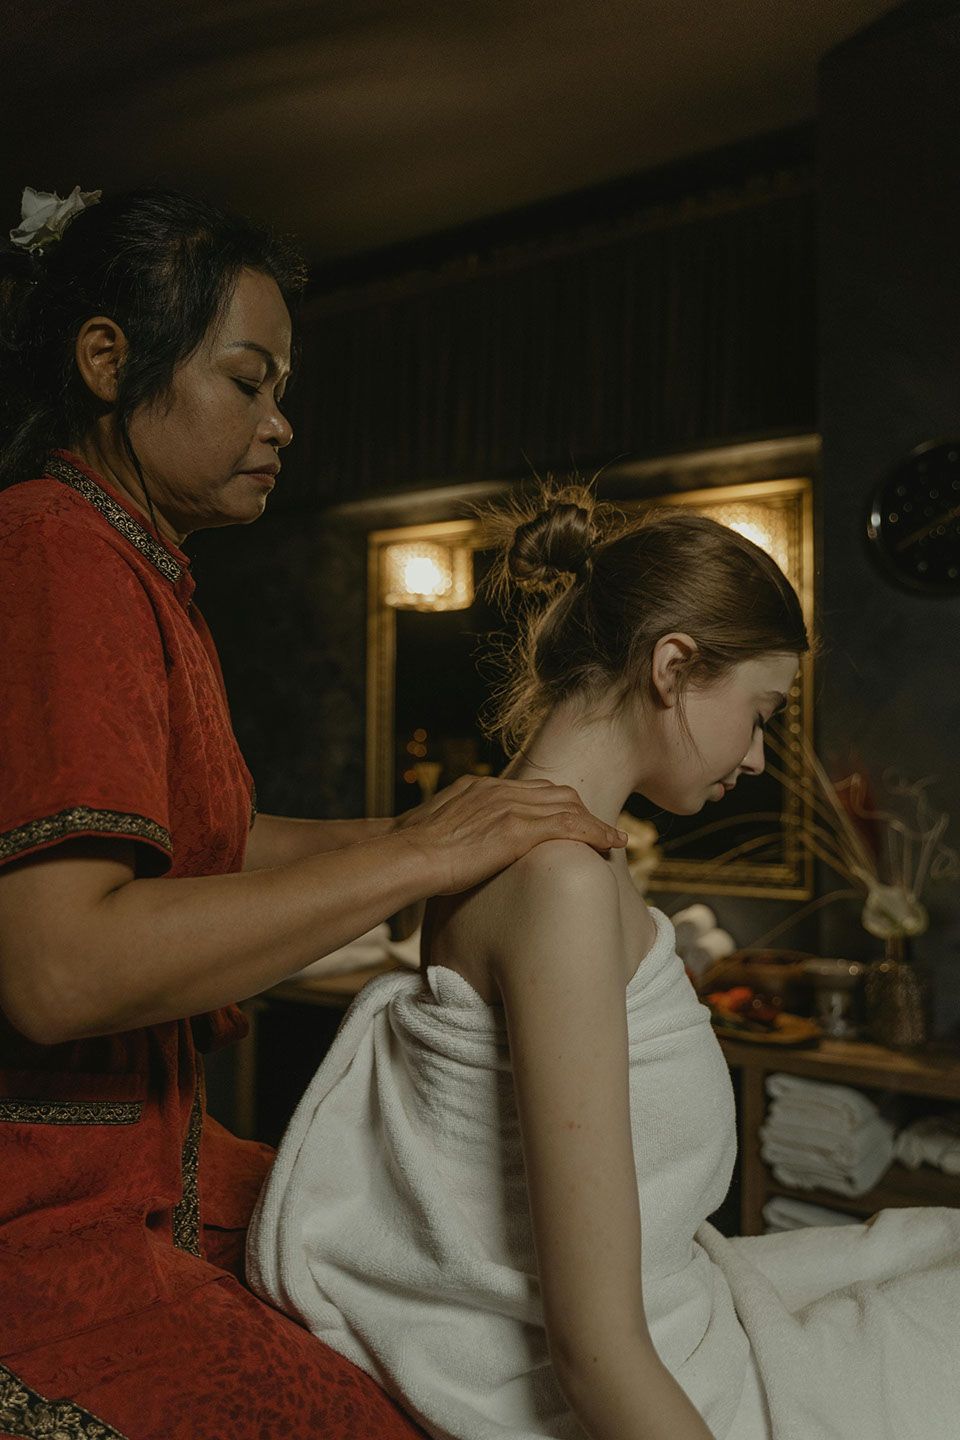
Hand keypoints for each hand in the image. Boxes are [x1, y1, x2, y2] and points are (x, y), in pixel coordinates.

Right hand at [394, 775, 627, 894]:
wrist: (405, 856)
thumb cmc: (408, 854)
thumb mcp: (430, 832)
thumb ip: (449, 833)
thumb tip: (445, 853)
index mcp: (478, 788)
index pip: (528, 789)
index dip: (553, 804)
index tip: (567, 818)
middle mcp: (498, 790)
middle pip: (554, 792)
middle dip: (580, 810)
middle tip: (597, 830)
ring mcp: (509, 807)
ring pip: (568, 806)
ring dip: (594, 822)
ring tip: (613, 839)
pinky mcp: (518, 829)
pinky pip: (570, 826)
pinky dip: (596, 832)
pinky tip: (612, 843)